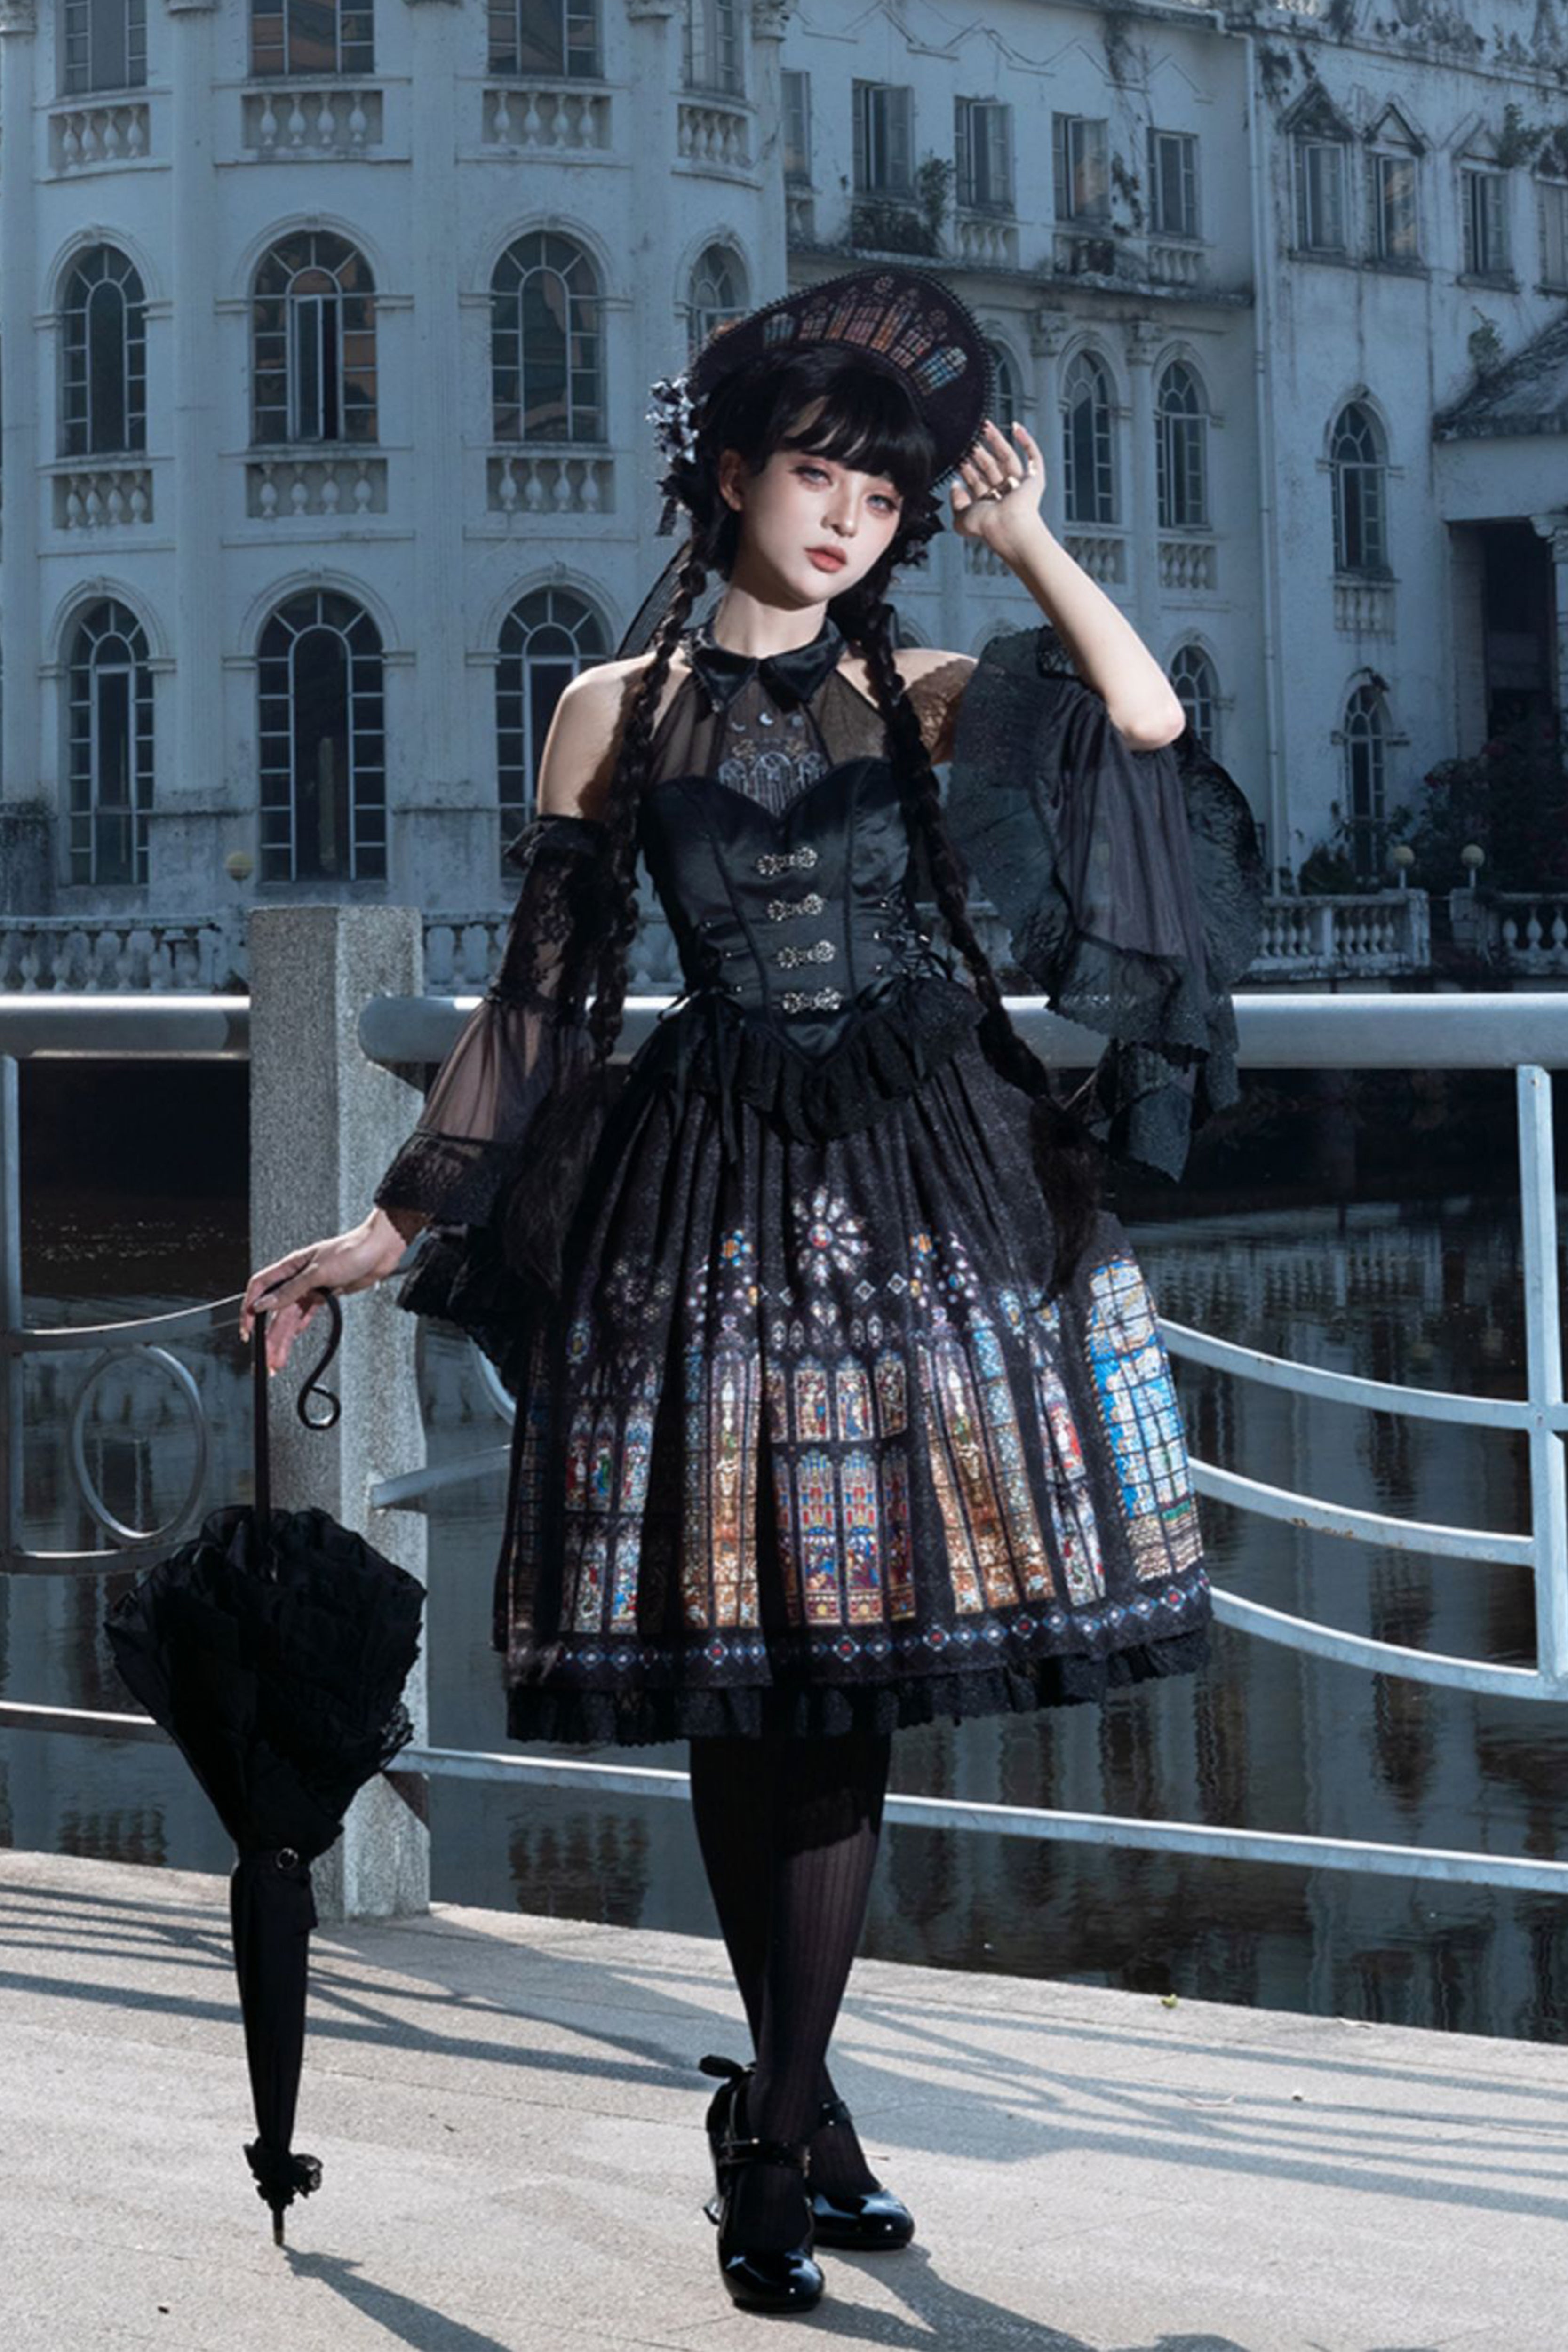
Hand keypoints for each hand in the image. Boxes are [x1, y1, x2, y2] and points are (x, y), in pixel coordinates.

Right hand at [239, 1213, 403, 1374]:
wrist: (379, 1250)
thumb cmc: (352, 1250)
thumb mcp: (317, 1272)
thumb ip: (290, 1290)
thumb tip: (265, 1303)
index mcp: (290, 1266)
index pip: (260, 1287)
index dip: (250, 1308)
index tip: (247, 1330)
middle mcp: (298, 1277)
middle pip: (275, 1310)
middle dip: (269, 1335)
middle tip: (265, 1357)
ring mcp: (312, 1287)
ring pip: (291, 1316)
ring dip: (284, 1338)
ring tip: (278, 1359)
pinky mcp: (326, 1294)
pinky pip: (307, 1314)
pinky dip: (300, 1327)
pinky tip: (294, 1337)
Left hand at [948, 418, 1046, 557]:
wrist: (1007, 526)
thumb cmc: (987, 526)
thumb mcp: (960, 517)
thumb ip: (955, 501)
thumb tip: (955, 485)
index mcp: (988, 505)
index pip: (976, 481)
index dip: (967, 467)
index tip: (958, 454)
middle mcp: (1004, 495)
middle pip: (990, 466)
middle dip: (978, 451)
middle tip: (968, 437)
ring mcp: (1020, 487)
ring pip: (1007, 457)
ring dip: (996, 440)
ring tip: (985, 425)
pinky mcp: (1035, 480)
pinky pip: (1033, 456)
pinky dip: (1027, 441)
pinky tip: (1017, 427)